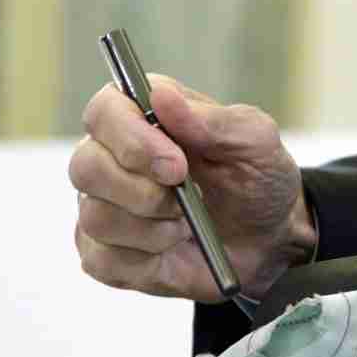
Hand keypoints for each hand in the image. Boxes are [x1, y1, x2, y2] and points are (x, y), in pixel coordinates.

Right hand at [70, 75, 316, 302]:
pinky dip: (145, 260)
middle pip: (85, 167)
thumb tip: (163, 97)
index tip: (177, 164)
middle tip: (187, 200)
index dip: (132, 139)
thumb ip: (213, 120)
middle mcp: (111, 157)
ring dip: (153, 229)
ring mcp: (103, 206)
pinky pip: (103, 259)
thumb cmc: (258, 181)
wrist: (270, 239)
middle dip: (143, 192)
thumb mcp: (255, 143)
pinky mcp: (105, 253)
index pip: (104, 112)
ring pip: (96, 218)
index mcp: (142, 117)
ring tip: (188, 225)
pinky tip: (172, 250)